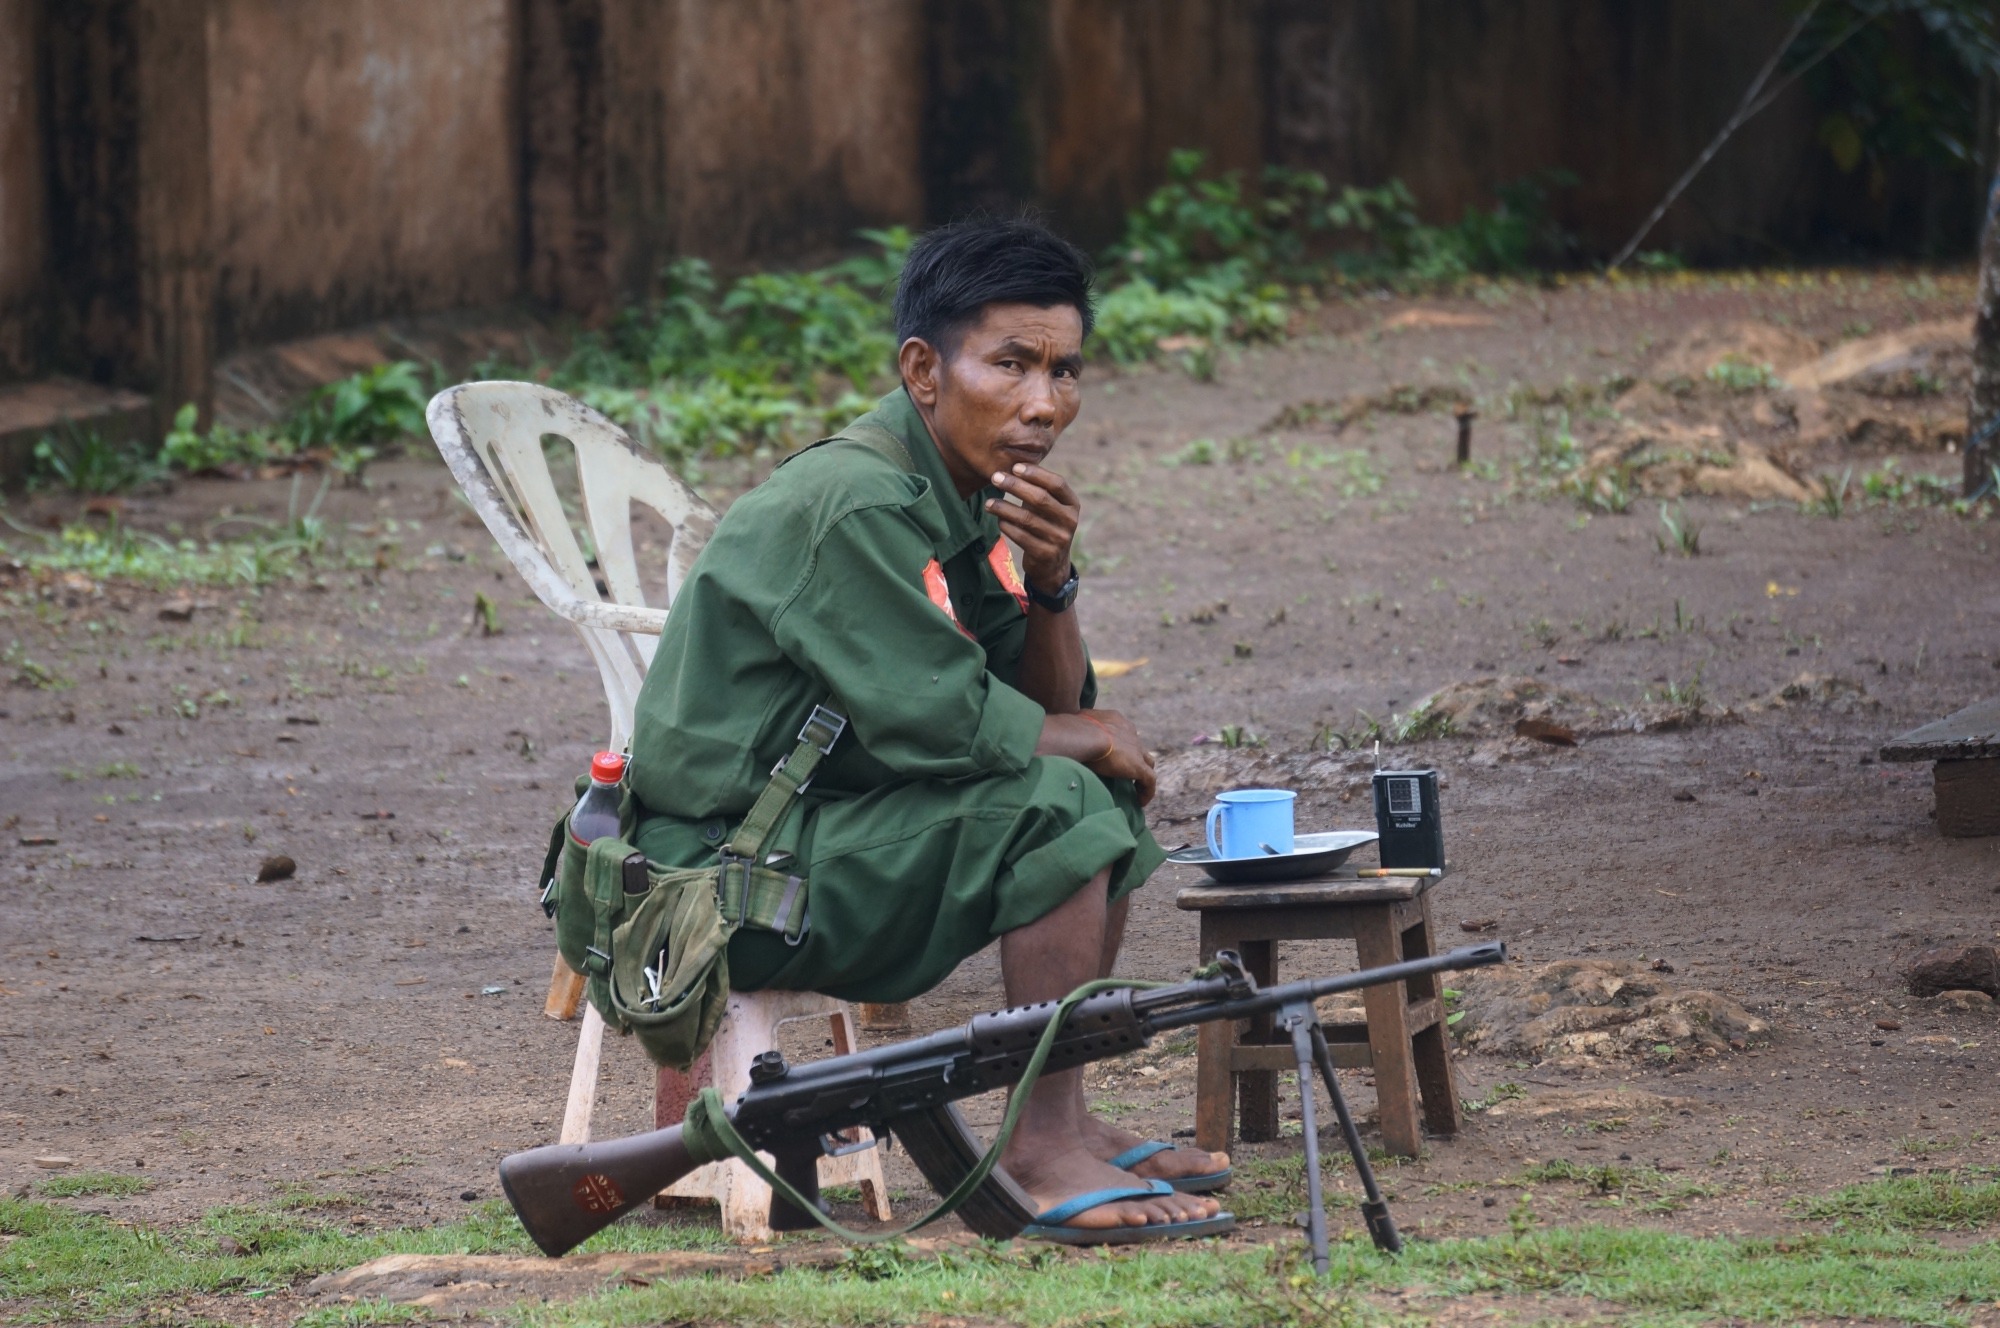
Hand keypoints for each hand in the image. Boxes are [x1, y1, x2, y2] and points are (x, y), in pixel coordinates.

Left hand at [986, 462, 1078, 592]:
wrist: (1052, 565)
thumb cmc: (1046, 525)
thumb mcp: (1050, 507)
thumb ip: (1038, 489)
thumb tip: (1012, 466)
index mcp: (1072, 504)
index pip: (1057, 484)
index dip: (1036, 474)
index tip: (1015, 467)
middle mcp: (1069, 521)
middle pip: (1040, 499)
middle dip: (1015, 486)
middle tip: (995, 478)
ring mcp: (1059, 539)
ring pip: (1027, 519)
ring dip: (1004, 508)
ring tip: (989, 502)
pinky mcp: (1045, 554)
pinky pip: (1021, 536)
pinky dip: (1007, 526)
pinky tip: (998, 520)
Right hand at [1081, 708, 1156, 806]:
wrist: (1085, 735)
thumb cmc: (1075, 729)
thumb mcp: (1076, 723)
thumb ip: (1078, 728)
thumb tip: (1069, 732)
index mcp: (1116, 721)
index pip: (1123, 733)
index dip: (1120, 745)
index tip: (1112, 756)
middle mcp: (1129, 733)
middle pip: (1137, 747)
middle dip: (1133, 758)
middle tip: (1123, 772)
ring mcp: (1136, 750)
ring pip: (1148, 763)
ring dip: (1142, 774)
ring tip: (1133, 788)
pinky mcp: (1138, 767)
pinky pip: (1149, 781)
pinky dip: (1147, 791)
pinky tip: (1140, 801)